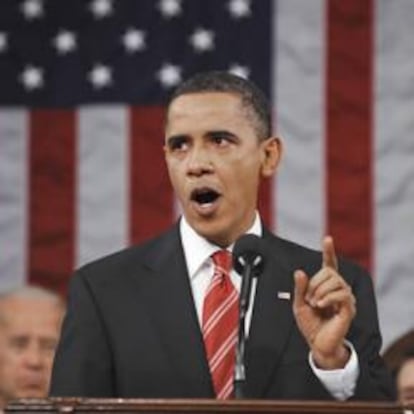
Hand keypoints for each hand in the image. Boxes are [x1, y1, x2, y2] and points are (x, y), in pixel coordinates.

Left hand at [293, 236, 355, 368]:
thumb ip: (300, 288)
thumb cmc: (310, 324)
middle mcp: (338, 288)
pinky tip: (320, 305)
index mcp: (326, 286)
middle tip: (308, 299)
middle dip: (314, 283)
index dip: (328, 251)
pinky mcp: (349, 308)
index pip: (329, 264)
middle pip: (329, 272)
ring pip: (336, 281)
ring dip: (320, 291)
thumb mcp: (299, 304)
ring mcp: (345, 297)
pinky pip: (342, 294)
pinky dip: (328, 298)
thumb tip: (300, 271)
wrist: (317, 343)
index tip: (327, 238)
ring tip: (314, 304)